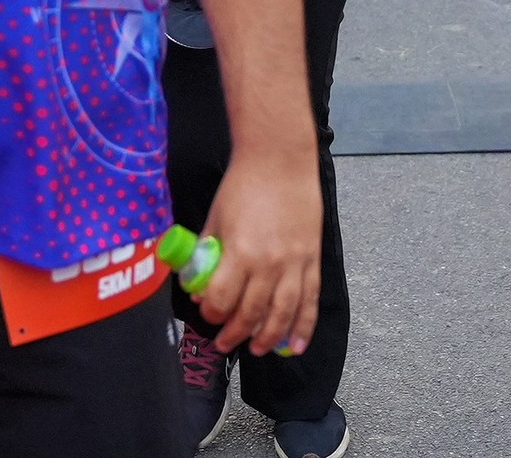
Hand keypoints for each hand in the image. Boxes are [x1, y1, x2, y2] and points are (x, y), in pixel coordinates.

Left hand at [196, 149, 322, 356]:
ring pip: (282, 315)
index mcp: (240, 252)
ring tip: (256, 350)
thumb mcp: (215, 218)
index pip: (222, 300)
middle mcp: (269, 264)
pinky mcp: (312, 260)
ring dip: (268, 338)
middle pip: (251, 314)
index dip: (211, 313)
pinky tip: (295, 345)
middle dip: (234, 334)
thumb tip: (198, 285)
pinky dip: (303, 327)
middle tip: (224, 342)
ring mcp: (294, 264)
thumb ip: (207, 253)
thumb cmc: (243, 185)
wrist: (280, 160)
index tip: (207, 313)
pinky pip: (309, 301)